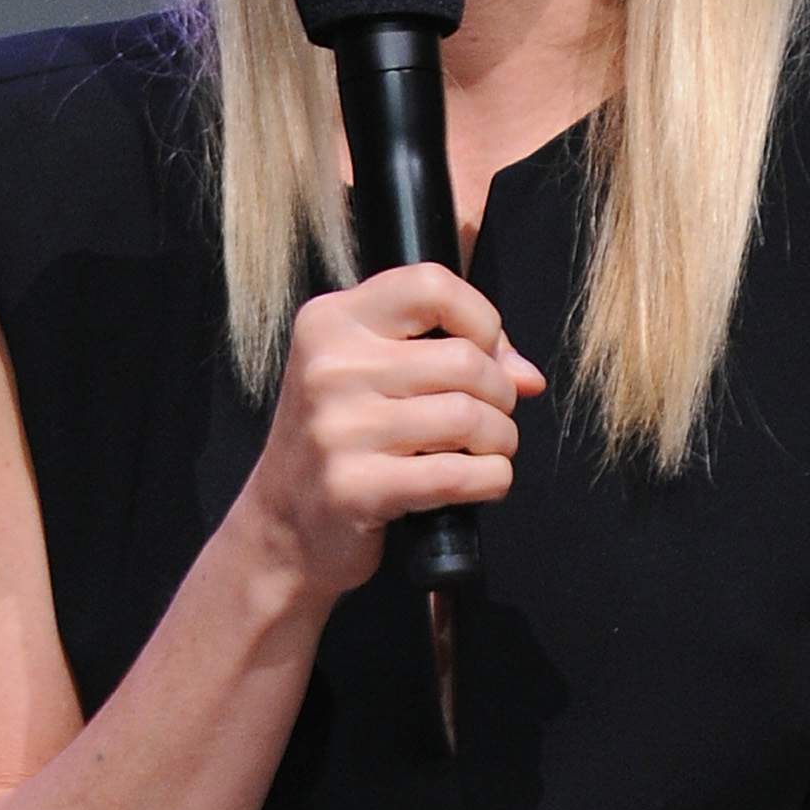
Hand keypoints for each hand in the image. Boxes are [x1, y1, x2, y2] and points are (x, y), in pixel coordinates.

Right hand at [236, 264, 544, 604]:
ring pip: (470, 418)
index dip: (482, 319)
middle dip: (500, 394)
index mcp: (332, 321)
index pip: (431, 285)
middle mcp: (329, 368)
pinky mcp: (355, 488)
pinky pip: (460, 475)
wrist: (285, 525)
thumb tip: (525, 375)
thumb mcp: (370, 371)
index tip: (485, 352)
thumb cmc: (343, 441)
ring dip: (500, 441)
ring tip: (484, 451)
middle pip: (465, 360)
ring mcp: (339, 429)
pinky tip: (478, 483)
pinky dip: (491, 480)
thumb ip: (445, 344)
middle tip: (489, 417)